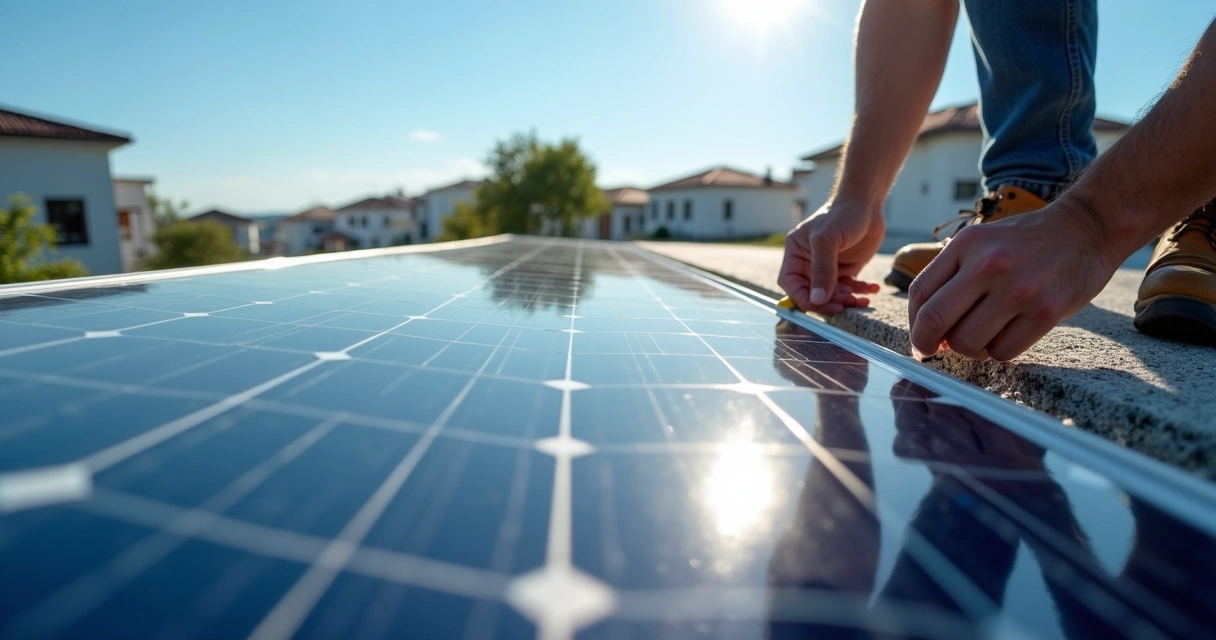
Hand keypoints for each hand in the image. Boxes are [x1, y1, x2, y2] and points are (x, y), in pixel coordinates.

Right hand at [778, 199, 883, 313]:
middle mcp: (809, 264)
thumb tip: (817, 300)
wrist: (867, 204)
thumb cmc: (842, 214)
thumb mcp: (827, 240)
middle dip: (829, 303)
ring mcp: (828, 268)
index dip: (803, 298)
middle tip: (846, 305)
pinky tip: (873, 289)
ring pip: (832, 296)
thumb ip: (822, 270)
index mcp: (796, 254)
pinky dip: (860, 292)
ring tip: (863, 299)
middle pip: (812, 294)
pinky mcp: (846, 270)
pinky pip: (850, 289)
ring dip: (847, 301)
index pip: (791, 284)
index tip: (821, 305)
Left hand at [907, 199, 1121, 360]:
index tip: (920, 338)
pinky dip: (998, 352)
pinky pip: (1002, 352)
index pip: (919, 293)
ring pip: (967, 343)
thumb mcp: (982, 241)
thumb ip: (953, 277)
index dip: (914, 323)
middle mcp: (989, 265)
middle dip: (927, 344)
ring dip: (968, 349)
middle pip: (935, 320)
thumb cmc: (1027, 242)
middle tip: (933, 352)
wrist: (1087, 228)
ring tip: (982, 336)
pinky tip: (1007, 336)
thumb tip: (929, 331)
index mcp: (967, 244)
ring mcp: (1018, 289)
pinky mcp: (1046, 312)